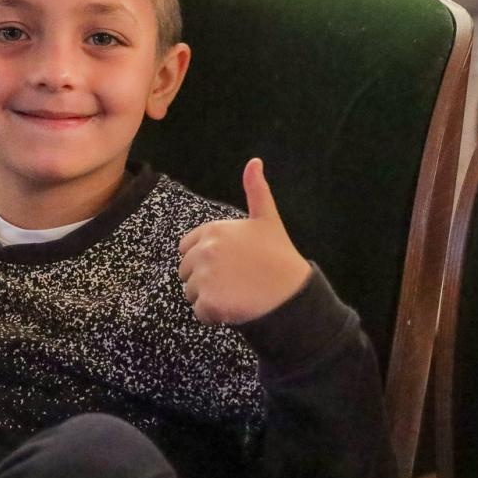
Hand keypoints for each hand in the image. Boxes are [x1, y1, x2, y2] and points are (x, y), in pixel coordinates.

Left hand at [177, 159, 310, 324]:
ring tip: (237, 294)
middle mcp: (203, 251)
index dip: (205, 260)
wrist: (291, 293)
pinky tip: (235, 308)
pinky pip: (200, 313)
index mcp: (212, 230)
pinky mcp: (208, 302)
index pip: (186, 250)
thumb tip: (254, 161)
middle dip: (206, 280)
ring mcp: (204, 277)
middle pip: (186, 273)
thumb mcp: (266, 219)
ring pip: (191, 294)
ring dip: (209, 299)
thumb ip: (256, 190)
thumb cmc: (279, 257)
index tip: (230, 265)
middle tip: (236, 282)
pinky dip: (214, 316)